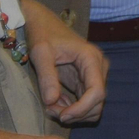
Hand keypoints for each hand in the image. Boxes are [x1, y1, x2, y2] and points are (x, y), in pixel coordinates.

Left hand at [21, 0, 107, 123]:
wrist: (42, 23)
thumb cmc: (42, 34)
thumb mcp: (40, 52)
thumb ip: (46, 76)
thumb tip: (51, 102)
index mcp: (91, 58)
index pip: (97, 92)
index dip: (82, 109)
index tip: (61, 115)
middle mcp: (98, 67)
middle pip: (97, 103)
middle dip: (75, 113)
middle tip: (50, 110)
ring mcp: (94, 75)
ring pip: (93, 106)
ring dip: (74, 114)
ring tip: (51, 106)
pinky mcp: (86, 81)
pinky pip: (85, 103)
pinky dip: (72, 109)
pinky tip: (54, 102)